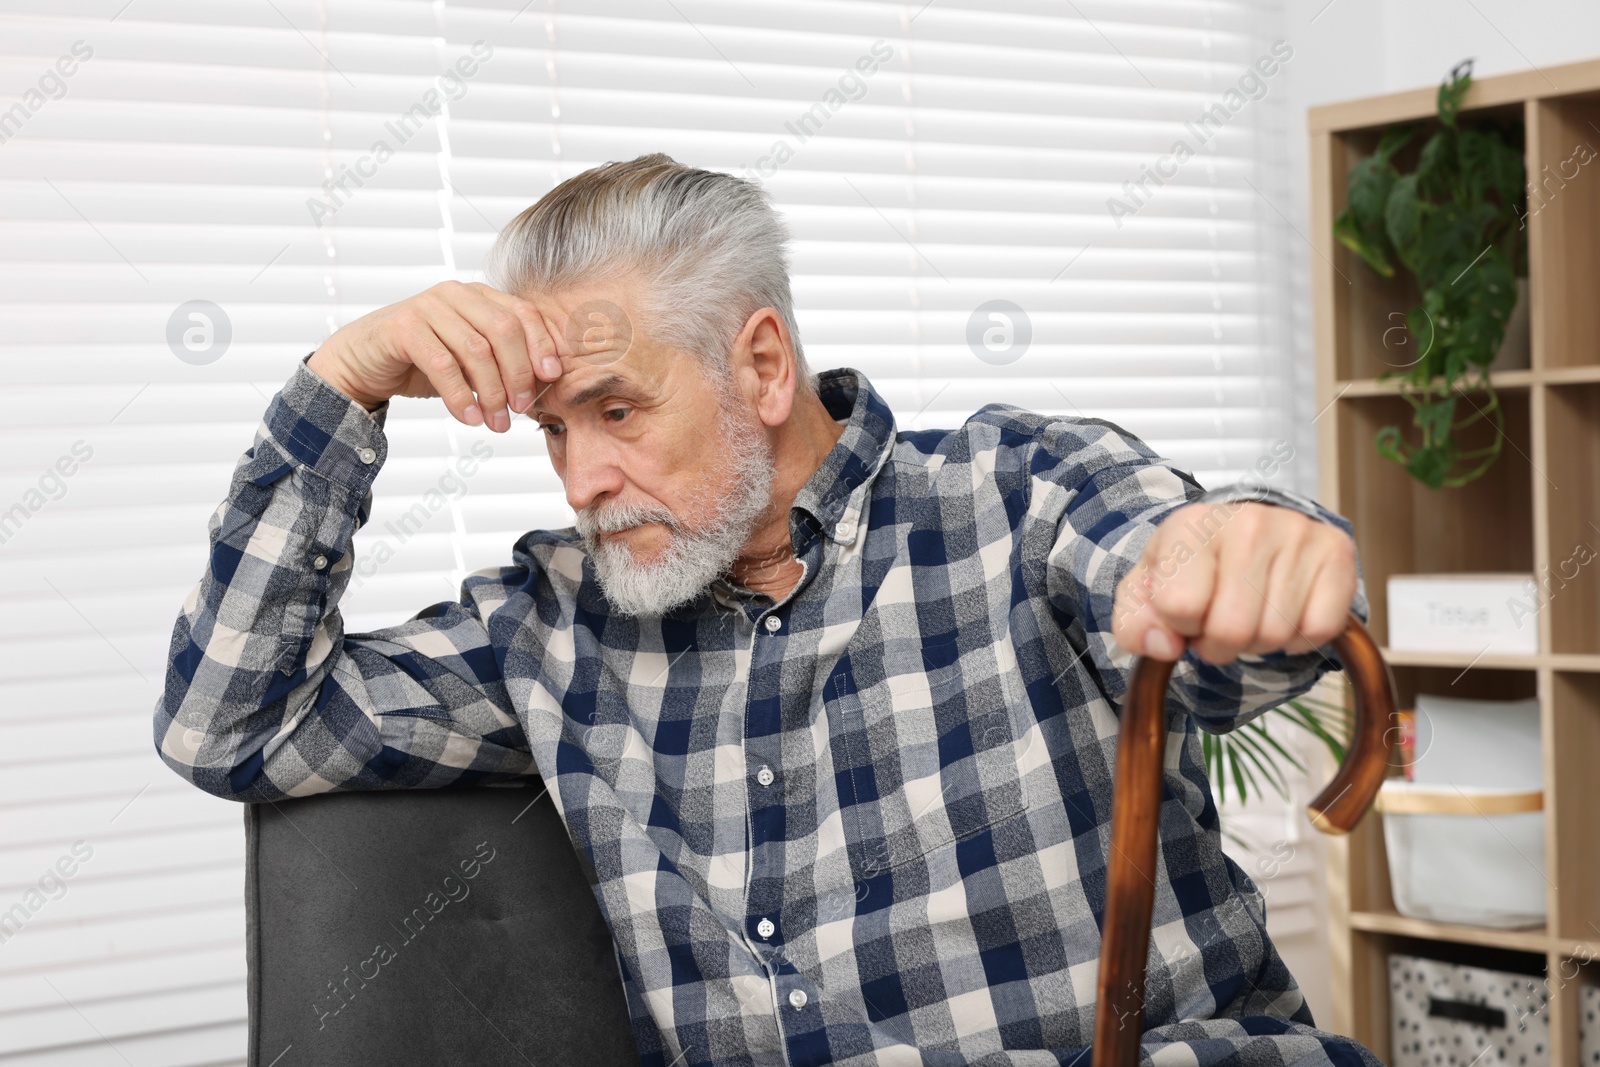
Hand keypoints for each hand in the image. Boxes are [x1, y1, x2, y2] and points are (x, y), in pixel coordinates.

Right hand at [306, 280, 566, 431]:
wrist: (364, 363)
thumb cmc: (424, 362)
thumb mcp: (470, 361)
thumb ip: (502, 363)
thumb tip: (544, 384)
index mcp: (479, 295)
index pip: (523, 313)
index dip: (541, 345)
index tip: (551, 379)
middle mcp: (455, 293)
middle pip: (504, 330)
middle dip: (518, 374)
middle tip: (520, 409)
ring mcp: (427, 306)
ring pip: (475, 350)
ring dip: (491, 393)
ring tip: (496, 423)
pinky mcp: (403, 327)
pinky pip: (442, 364)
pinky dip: (460, 396)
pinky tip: (469, 419)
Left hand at [1110, 500, 1357, 664]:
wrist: (1246, 533)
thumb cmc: (1192, 566)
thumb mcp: (1147, 589)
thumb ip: (1134, 623)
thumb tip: (1164, 647)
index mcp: (1191, 525)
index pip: (1180, 606)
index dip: (1180, 626)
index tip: (1185, 611)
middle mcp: (1247, 521)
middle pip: (1232, 630)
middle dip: (1219, 642)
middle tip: (1218, 620)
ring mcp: (1297, 533)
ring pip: (1274, 635)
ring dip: (1258, 642)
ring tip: (1250, 611)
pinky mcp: (1337, 553)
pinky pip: (1317, 631)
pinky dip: (1297, 638)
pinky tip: (1285, 610)